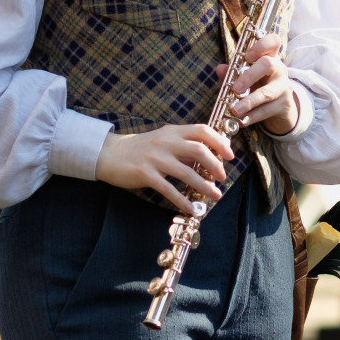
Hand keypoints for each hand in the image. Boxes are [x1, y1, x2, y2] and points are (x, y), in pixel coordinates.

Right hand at [95, 122, 233, 214]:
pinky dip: (182, 200)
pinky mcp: (145, 174)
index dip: (220, 143)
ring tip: (215, 195)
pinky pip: (168, 189)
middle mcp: (166, 142)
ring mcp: (155, 158)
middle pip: (199, 150)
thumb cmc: (139, 148)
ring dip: (204, 186)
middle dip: (216, 165)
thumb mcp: (163, 142)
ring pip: (187, 172)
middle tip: (222, 177)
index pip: (202, 131)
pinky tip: (191, 208)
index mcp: (172, 132)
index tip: (230, 155)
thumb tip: (209, 158)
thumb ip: (184, 148)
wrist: (109, 153)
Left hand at [217, 34, 299, 137]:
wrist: (279, 109)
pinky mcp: (285, 105)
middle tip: (235, 89)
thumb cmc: (259, 86)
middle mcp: (279, 69)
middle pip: (267, 64)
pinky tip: (241, 121)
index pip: (273, 41)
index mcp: (270, 57)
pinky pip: (267, 111)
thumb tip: (220, 69)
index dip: (261, 45)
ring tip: (234, 110)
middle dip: (249, 76)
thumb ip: (233, 72)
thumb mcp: (247, 77)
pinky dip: (252, 117)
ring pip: (267, 93)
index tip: (247, 56)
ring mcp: (284, 87)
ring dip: (248, 102)